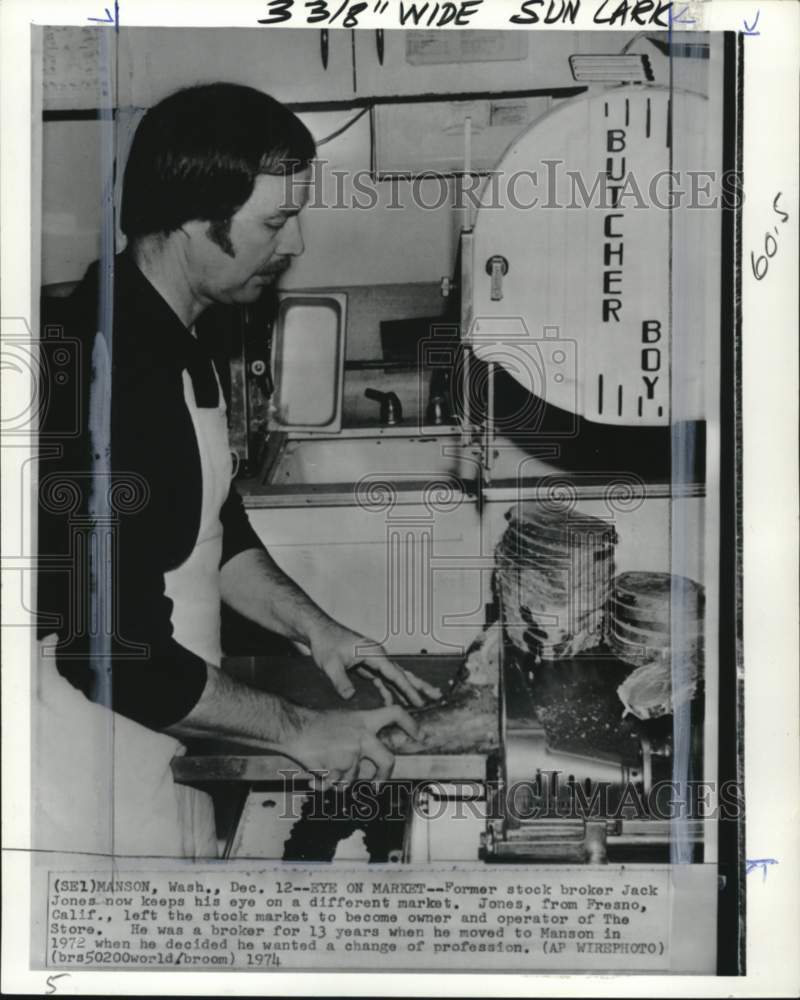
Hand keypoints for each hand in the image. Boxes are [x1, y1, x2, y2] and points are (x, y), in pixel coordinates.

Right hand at [281, 704, 417, 788]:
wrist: (294, 728)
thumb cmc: (315, 725)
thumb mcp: (345, 721)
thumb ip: (361, 735)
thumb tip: (371, 757)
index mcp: (364, 720)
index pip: (395, 714)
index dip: (410, 723)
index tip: (419, 734)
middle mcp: (363, 736)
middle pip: (388, 760)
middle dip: (384, 776)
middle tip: (377, 784)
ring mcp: (352, 754)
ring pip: (354, 778)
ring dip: (339, 779)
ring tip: (324, 767)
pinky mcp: (340, 768)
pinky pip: (337, 785)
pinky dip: (326, 784)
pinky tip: (316, 775)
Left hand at [309, 621, 440, 706]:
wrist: (318, 631)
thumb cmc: (325, 642)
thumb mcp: (329, 664)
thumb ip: (340, 680)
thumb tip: (350, 696)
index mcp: (374, 653)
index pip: (395, 674)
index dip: (408, 689)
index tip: (419, 701)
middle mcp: (378, 655)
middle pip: (402, 673)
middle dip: (419, 686)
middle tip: (437, 696)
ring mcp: (373, 660)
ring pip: (394, 677)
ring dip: (407, 690)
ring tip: (421, 702)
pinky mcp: (367, 665)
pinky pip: (382, 680)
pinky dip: (389, 690)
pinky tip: (393, 702)